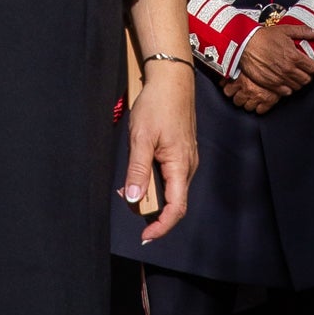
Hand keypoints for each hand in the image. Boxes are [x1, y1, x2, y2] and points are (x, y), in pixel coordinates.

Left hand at [121, 66, 196, 243]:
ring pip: (170, 189)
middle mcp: (187, 166)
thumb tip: (134, 199)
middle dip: (150, 209)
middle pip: (172, 201)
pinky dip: (153, 180)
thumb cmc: (157, 105)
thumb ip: (138, 170)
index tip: (145, 235)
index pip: (176, 208)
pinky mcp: (181, 152)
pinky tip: (139, 170)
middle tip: (126, 200)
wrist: (172, 79)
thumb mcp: (141, 137)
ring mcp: (186, 159)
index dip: (161, 226)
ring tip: (129, 186)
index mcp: (180, 165)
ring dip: (150, 193)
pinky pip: (169, 176)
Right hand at [237, 25, 313, 105]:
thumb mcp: (286, 30)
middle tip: (306, 71)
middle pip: (307, 79)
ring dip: (298, 82)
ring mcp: (280, 79)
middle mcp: (289, 70)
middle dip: (308, 75)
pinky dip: (288, 88)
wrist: (245, 44)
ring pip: (297, 87)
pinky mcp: (270, 85)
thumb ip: (304, 32)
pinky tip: (286, 81)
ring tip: (295, 75)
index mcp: (294, 56)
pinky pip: (286, 92)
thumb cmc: (264, 36)